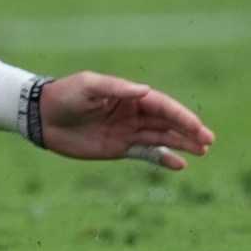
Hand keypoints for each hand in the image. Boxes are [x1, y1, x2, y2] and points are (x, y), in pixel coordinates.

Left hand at [35, 72, 214, 169]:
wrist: (42, 117)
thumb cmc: (65, 95)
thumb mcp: (88, 86)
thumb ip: (116, 88)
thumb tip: (145, 90)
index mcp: (127, 95)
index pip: (160, 105)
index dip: (180, 116)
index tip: (197, 127)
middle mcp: (131, 112)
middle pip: (166, 122)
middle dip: (188, 130)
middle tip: (209, 141)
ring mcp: (127, 130)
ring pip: (161, 137)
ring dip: (181, 143)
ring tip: (202, 151)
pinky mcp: (119, 147)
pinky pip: (146, 153)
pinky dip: (162, 158)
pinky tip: (179, 164)